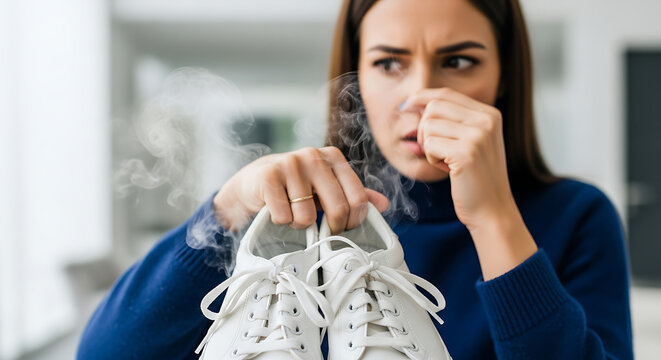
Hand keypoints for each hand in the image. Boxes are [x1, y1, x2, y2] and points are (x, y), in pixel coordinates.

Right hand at [213, 146, 388, 233]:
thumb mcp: (327, 190)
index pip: (358, 198)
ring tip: (291, 212)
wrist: (253, 183)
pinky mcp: (268, 175)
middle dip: (330, 228)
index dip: (353, 221)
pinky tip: (276, 210)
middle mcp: (313, 156)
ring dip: (298, 224)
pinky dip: (280, 220)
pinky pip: (284, 215)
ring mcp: (290, 163)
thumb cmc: (295, 188)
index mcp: (333, 157)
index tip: (344, 229)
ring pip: (307, 216)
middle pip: (338, 208)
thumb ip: (355, 195)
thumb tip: (384, 204)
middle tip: (319, 229)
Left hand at [401, 87, 516, 230]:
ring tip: (446, 161)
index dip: (422, 97)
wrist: (492, 209)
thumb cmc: (476, 178)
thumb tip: (415, 101)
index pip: (446, 94)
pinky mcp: (466, 153)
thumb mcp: (471, 141)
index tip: (406, 105)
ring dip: (429, 147)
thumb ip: (453, 120)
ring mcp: (478, 136)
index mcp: (490, 114)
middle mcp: (487, 120)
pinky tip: (448, 169)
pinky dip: (432, 158)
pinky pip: (430, 144)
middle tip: (435, 150)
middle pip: (434, 107)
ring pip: (428, 126)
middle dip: (424, 128)